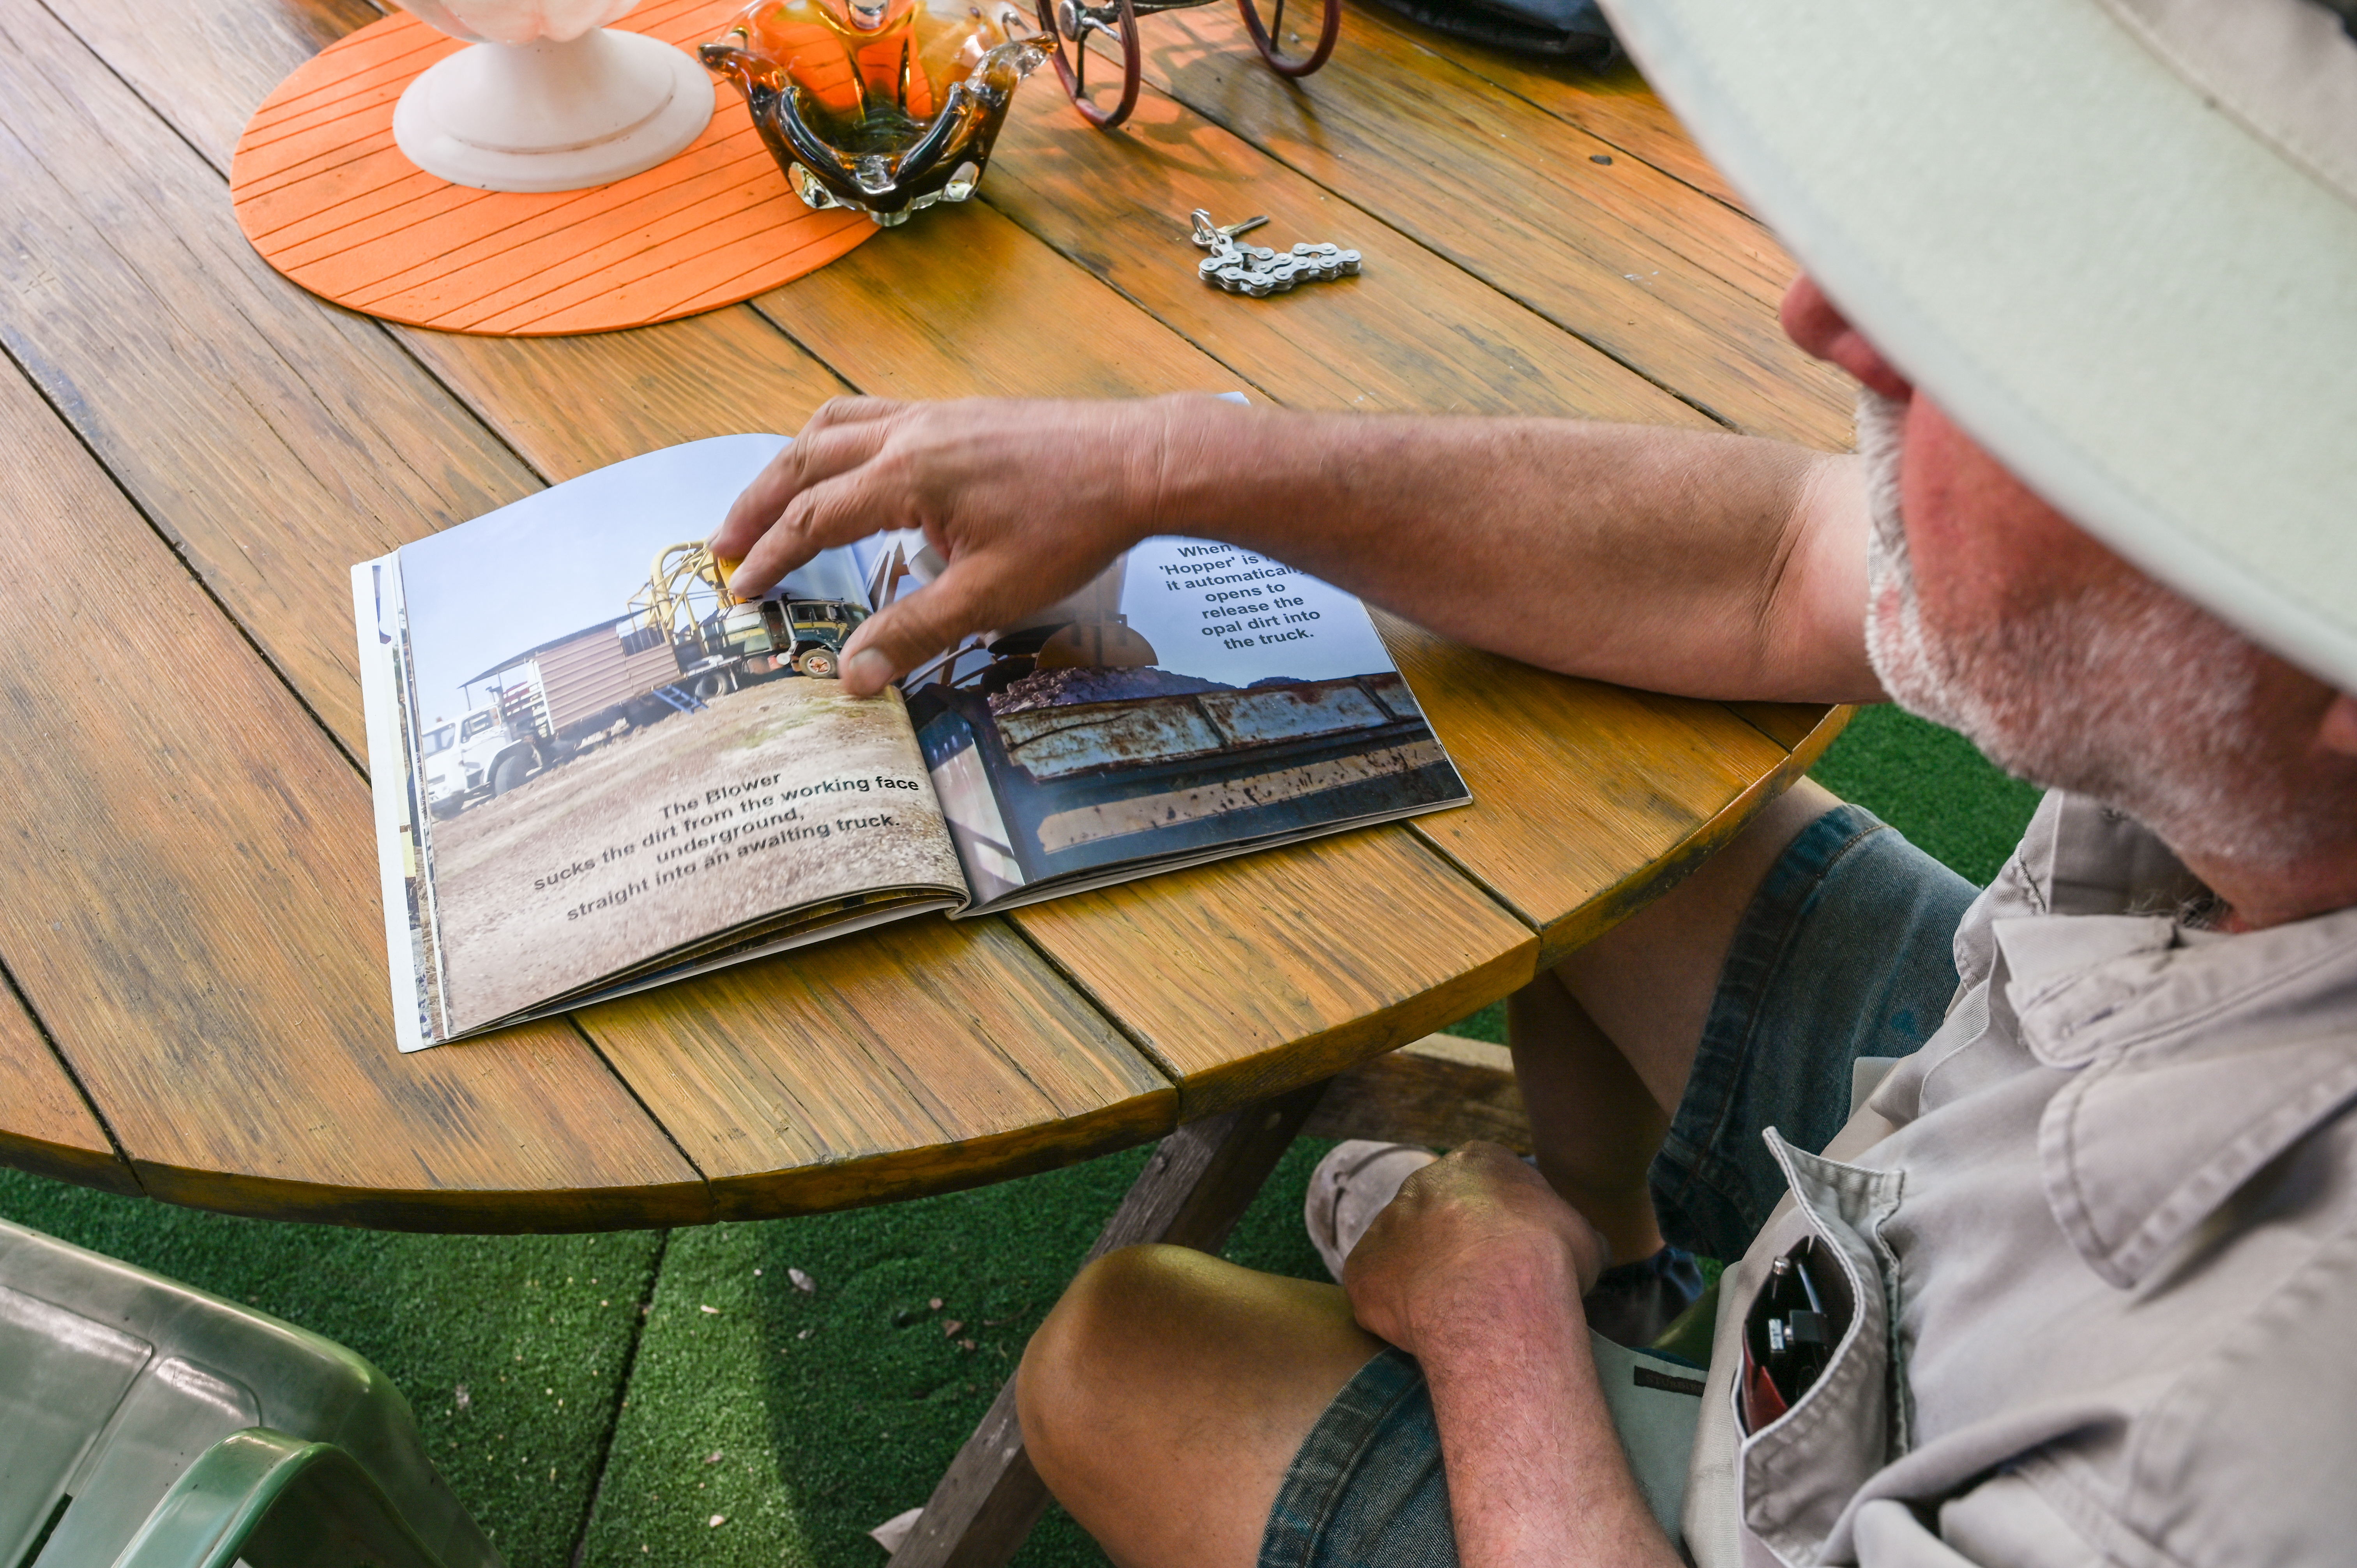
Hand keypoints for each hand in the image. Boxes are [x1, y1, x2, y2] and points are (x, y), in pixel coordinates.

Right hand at [709, 394, 1222, 694]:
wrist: (1139, 462)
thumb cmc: (1073, 527)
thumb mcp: (992, 595)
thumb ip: (916, 633)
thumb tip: (853, 678)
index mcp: (907, 475)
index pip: (814, 520)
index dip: (770, 558)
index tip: (740, 590)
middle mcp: (909, 432)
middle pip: (805, 462)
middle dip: (758, 505)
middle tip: (721, 544)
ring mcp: (933, 415)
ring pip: (834, 427)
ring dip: (791, 466)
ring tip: (766, 502)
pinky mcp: (958, 414)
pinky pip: (875, 416)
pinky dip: (839, 441)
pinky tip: (848, 471)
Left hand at [1342, 1142, 1608, 1358]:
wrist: (1493, 1296)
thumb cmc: (1547, 1259)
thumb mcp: (1584, 1238)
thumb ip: (1572, 1234)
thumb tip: (1584, 1248)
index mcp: (1477, 1162)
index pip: (1484, 1185)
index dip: (1499, 1225)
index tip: (1512, 1258)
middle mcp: (1423, 1182)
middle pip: (1437, 1214)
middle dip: (1455, 1248)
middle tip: (1481, 1292)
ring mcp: (1386, 1224)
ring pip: (1403, 1253)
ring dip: (1422, 1280)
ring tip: (1453, 1319)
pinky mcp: (1362, 1269)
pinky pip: (1376, 1291)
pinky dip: (1394, 1312)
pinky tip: (1421, 1334)